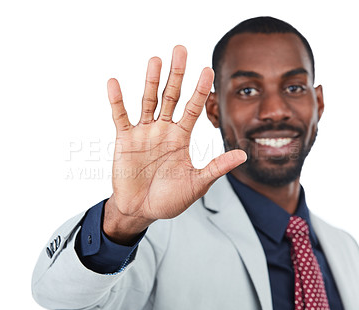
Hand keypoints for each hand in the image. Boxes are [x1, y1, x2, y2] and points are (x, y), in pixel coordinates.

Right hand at [104, 46, 245, 243]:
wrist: (141, 210)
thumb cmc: (169, 199)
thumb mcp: (196, 183)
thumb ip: (216, 167)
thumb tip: (244, 155)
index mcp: (181, 138)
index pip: (193, 108)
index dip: (201, 90)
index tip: (208, 70)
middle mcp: (163, 130)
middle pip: (171, 96)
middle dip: (177, 74)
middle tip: (181, 50)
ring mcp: (144, 133)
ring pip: (148, 101)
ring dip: (151, 81)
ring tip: (156, 60)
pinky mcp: (125, 140)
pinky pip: (121, 116)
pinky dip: (117, 101)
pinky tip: (114, 82)